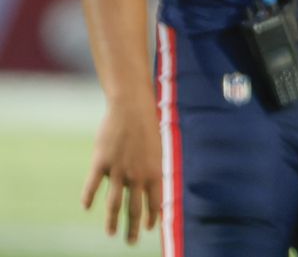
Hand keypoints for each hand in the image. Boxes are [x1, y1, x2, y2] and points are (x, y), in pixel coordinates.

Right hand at [82, 97, 161, 243]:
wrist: (132, 108)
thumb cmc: (147, 127)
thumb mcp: (157, 150)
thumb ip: (152, 169)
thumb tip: (152, 187)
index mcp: (155, 171)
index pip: (155, 202)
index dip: (152, 217)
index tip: (148, 229)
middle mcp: (137, 174)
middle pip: (135, 208)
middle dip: (133, 228)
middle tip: (131, 243)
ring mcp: (118, 169)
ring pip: (114, 203)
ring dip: (113, 221)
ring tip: (112, 234)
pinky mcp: (101, 162)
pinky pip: (93, 185)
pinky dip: (88, 197)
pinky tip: (86, 207)